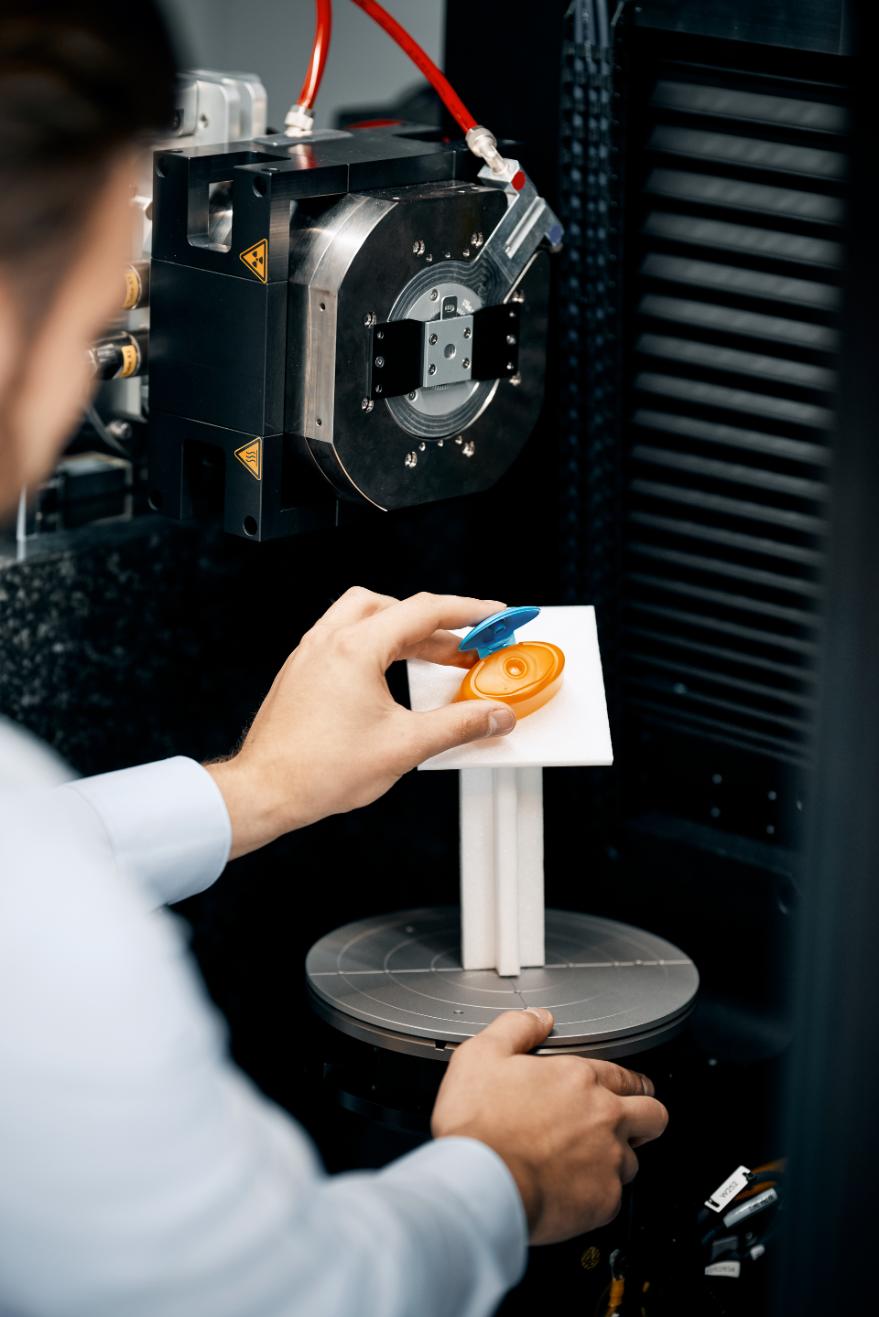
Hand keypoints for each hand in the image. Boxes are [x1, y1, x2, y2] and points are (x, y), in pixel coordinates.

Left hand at [206, 588, 517, 857]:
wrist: (265, 791)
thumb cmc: (318, 770)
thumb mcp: (405, 746)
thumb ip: (459, 725)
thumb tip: (494, 716)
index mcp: (355, 648)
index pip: (424, 611)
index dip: (468, 611)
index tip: (493, 614)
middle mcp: (329, 641)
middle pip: (395, 608)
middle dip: (438, 624)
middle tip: (467, 648)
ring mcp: (311, 654)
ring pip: (366, 617)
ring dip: (404, 631)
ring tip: (435, 657)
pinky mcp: (302, 671)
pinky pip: (346, 639)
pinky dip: (378, 646)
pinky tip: (394, 674)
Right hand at [430, 1008, 668, 1244]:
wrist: (479, 1184)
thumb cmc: (479, 1124)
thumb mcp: (483, 1054)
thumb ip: (516, 1028)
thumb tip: (539, 1017)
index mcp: (579, 1079)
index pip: (625, 1076)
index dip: (629, 1083)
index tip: (627, 1089)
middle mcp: (604, 1117)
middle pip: (653, 1115)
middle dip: (646, 1117)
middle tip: (633, 1123)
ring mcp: (608, 1161)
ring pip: (633, 1160)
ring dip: (616, 1160)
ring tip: (586, 1164)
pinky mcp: (604, 1202)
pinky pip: (614, 1198)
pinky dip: (596, 1196)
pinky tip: (572, 1193)